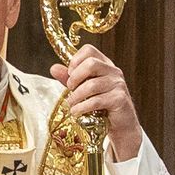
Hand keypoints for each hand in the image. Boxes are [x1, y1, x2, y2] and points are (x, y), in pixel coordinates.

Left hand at [50, 44, 142, 160]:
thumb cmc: (102, 105)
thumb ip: (70, 78)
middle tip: (70, 89)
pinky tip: (76, 112)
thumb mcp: (84, 89)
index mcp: (105, 65)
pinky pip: (96, 101)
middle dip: (75, 77)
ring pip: (92, 85)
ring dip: (76, 96)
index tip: (69, 74)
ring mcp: (118, 85)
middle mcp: (113, 71)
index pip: (89, 50)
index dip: (75, 60)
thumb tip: (54, 68)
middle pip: (91, 63)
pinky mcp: (119, 99)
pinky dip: (82, 107)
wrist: (121, 124)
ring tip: (71, 104)